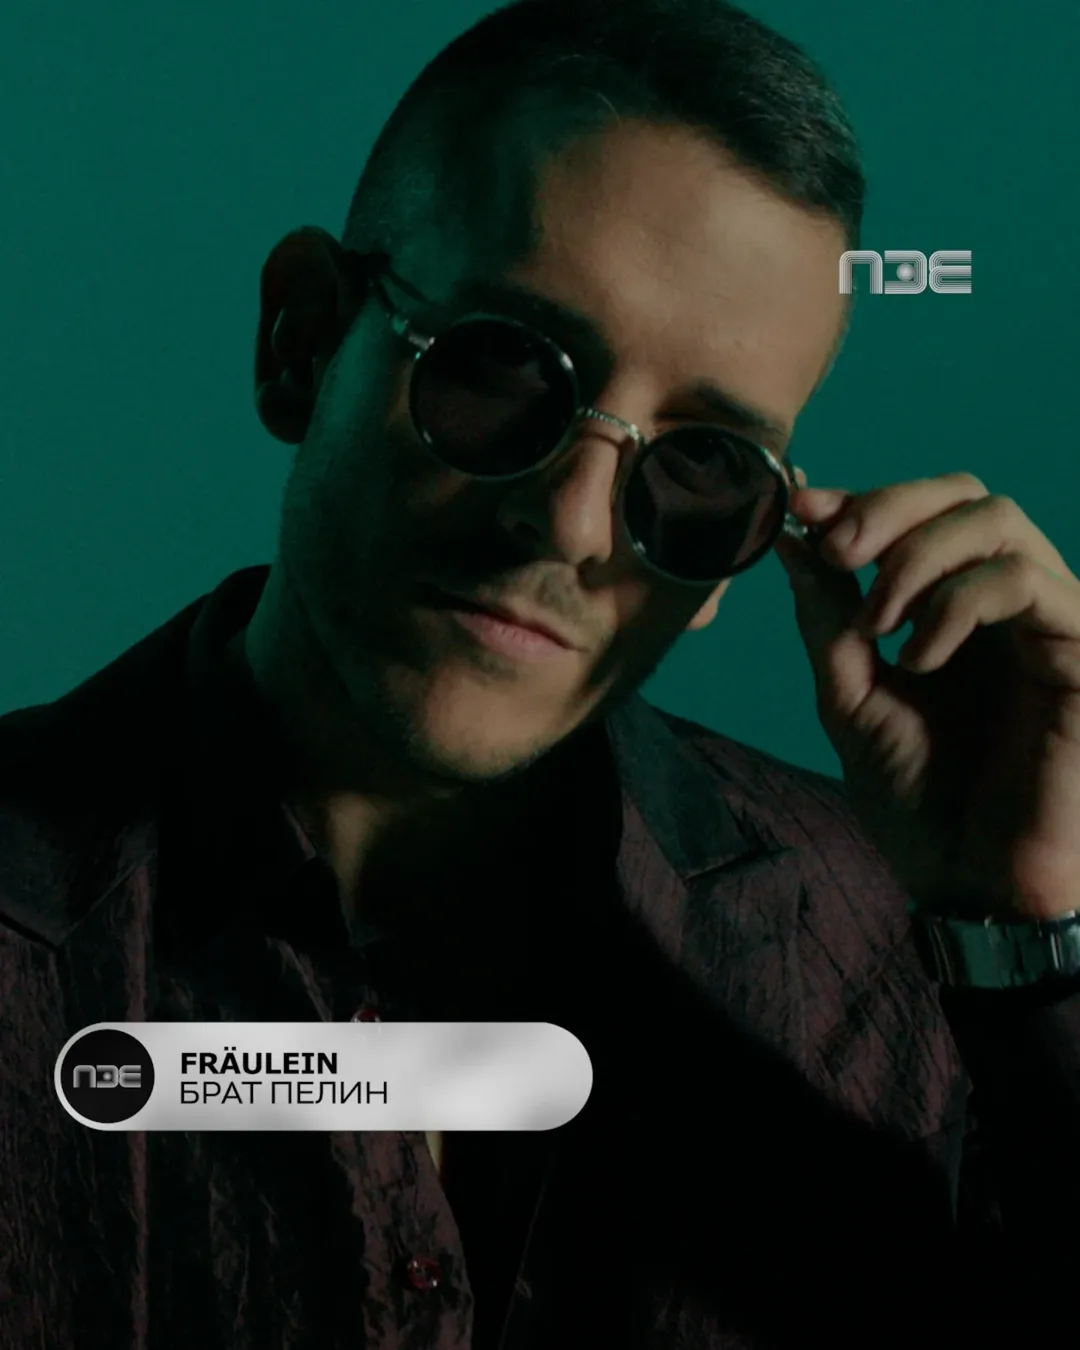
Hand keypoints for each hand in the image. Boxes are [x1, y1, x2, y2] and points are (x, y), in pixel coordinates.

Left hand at [774, 471, 1079, 919]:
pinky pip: (1026, 582)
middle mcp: (1007, 607)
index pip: (923, 514)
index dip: (861, 499)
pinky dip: (957, 603)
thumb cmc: (919, 803)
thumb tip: (795, 538)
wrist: (968, 885)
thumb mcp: (850, 699)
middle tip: (837, 551)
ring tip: (877, 626)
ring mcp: (1050, 624)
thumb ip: (829, 619)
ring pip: (998, 519)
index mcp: (956, 611)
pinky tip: (920, 659)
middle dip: (887, 508)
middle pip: (965, 494)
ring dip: (915, 557)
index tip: (798, 506)